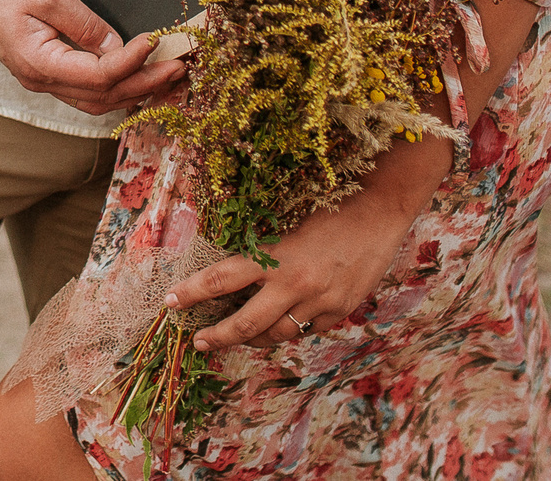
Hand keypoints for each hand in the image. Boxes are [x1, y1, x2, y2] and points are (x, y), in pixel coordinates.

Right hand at [0, 0, 186, 114]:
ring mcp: (41, 79)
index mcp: (38, 62)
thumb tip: (118, 46)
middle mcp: (40, 80)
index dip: (132, 61)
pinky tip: (135, 76)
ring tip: (166, 77)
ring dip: (133, 91)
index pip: (98, 75)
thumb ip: (85, 22)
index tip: (156, 40)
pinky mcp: (44, 71)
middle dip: (145, 84)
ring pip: (95, 100)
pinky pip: (85, 90)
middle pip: (102, 97)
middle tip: (179, 68)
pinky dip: (114, 87)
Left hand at [167, 181, 423, 351]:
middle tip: (198, 341)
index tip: (170, 301)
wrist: (379, 211)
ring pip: (276, 334)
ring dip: (254, 337)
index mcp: (275, 258)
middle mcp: (295, 285)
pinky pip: (307, 330)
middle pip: (245, 324)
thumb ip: (263, 254)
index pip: (220, 280)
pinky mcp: (341, 311)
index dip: (191, 293)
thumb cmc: (328, 208)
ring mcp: (320, 303)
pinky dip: (290, 327)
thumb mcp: (286, 226)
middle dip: (217, 336)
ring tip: (239, 334)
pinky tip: (282, 321)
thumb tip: (232, 276)